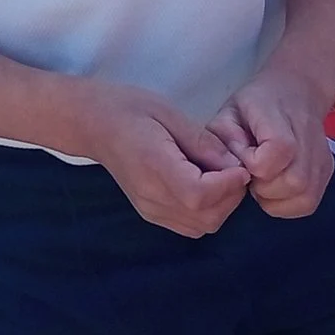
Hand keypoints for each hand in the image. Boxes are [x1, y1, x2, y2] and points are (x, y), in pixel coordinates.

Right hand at [78, 81, 248, 237]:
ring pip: (201, 226)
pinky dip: (206, 211)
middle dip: (230, 196)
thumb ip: (204, 142)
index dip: (229, 185)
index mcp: (154, 167)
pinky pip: (189, 225)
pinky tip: (206, 186)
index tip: (241, 166)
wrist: (93, 124)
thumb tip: (235, 165)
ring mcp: (150, 210)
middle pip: (205, 218)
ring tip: (221, 177)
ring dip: (221, 206)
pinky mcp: (151, 213)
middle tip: (234, 169)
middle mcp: (152, 197)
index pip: (200, 195)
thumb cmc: (130, 108)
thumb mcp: (170, 113)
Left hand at [209, 66, 332, 219]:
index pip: (278, 151)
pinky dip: (288, 204)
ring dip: (276, 199)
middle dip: (264, 187)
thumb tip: (231, 168)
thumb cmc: (255, 104)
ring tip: (263, 180)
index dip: (254, 163)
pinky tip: (275, 187)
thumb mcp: (229, 111)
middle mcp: (309, 139)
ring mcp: (322, 158)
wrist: (295, 91)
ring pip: (304, 198)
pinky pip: (309, 203)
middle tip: (251, 174)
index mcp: (279, 117)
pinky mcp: (327, 173)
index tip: (244, 154)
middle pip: (294, 182)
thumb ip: (224, 138)